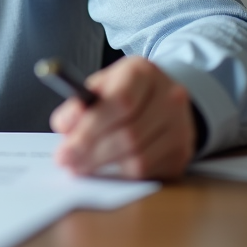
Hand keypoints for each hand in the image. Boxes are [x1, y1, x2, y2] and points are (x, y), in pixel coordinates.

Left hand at [49, 55, 194, 179]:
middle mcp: (170, 97)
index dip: (90, 128)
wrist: (161, 99)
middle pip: (128, 134)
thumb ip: (79, 103)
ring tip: (81, 166)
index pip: (120, 102)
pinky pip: (148, 173)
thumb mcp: (100, 86)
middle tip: (66, 162)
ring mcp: (182, 127)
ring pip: (138, 158)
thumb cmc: (123, 92)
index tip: (65, 148)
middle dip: (91, 153)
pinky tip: (106, 169)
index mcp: (144, 72)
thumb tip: (64, 125)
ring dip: (104, 166)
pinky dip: (121, 174)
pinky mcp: (183, 153)